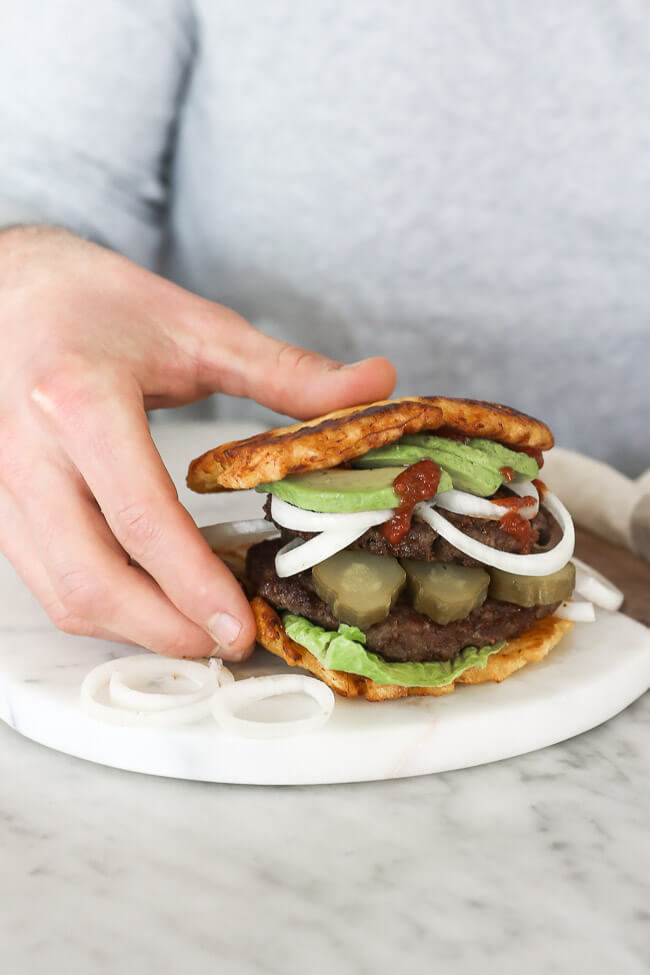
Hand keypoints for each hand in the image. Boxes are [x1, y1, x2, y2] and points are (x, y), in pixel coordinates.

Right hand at [0, 227, 395, 659]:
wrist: (9, 286)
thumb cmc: (94, 300)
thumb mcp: (196, 326)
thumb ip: (286, 371)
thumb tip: (373, 385)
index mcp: (81, 401)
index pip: (142, 520)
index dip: (195, 587)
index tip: (240, 625)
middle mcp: (28, 453)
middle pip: (91, 582)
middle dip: (165, 631)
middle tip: (227, 640)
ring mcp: (1, 486)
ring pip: (61, 595)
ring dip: (133, 627)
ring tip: (197, 626)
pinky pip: (46, 579)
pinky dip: (102, 604)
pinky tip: (151, 596)